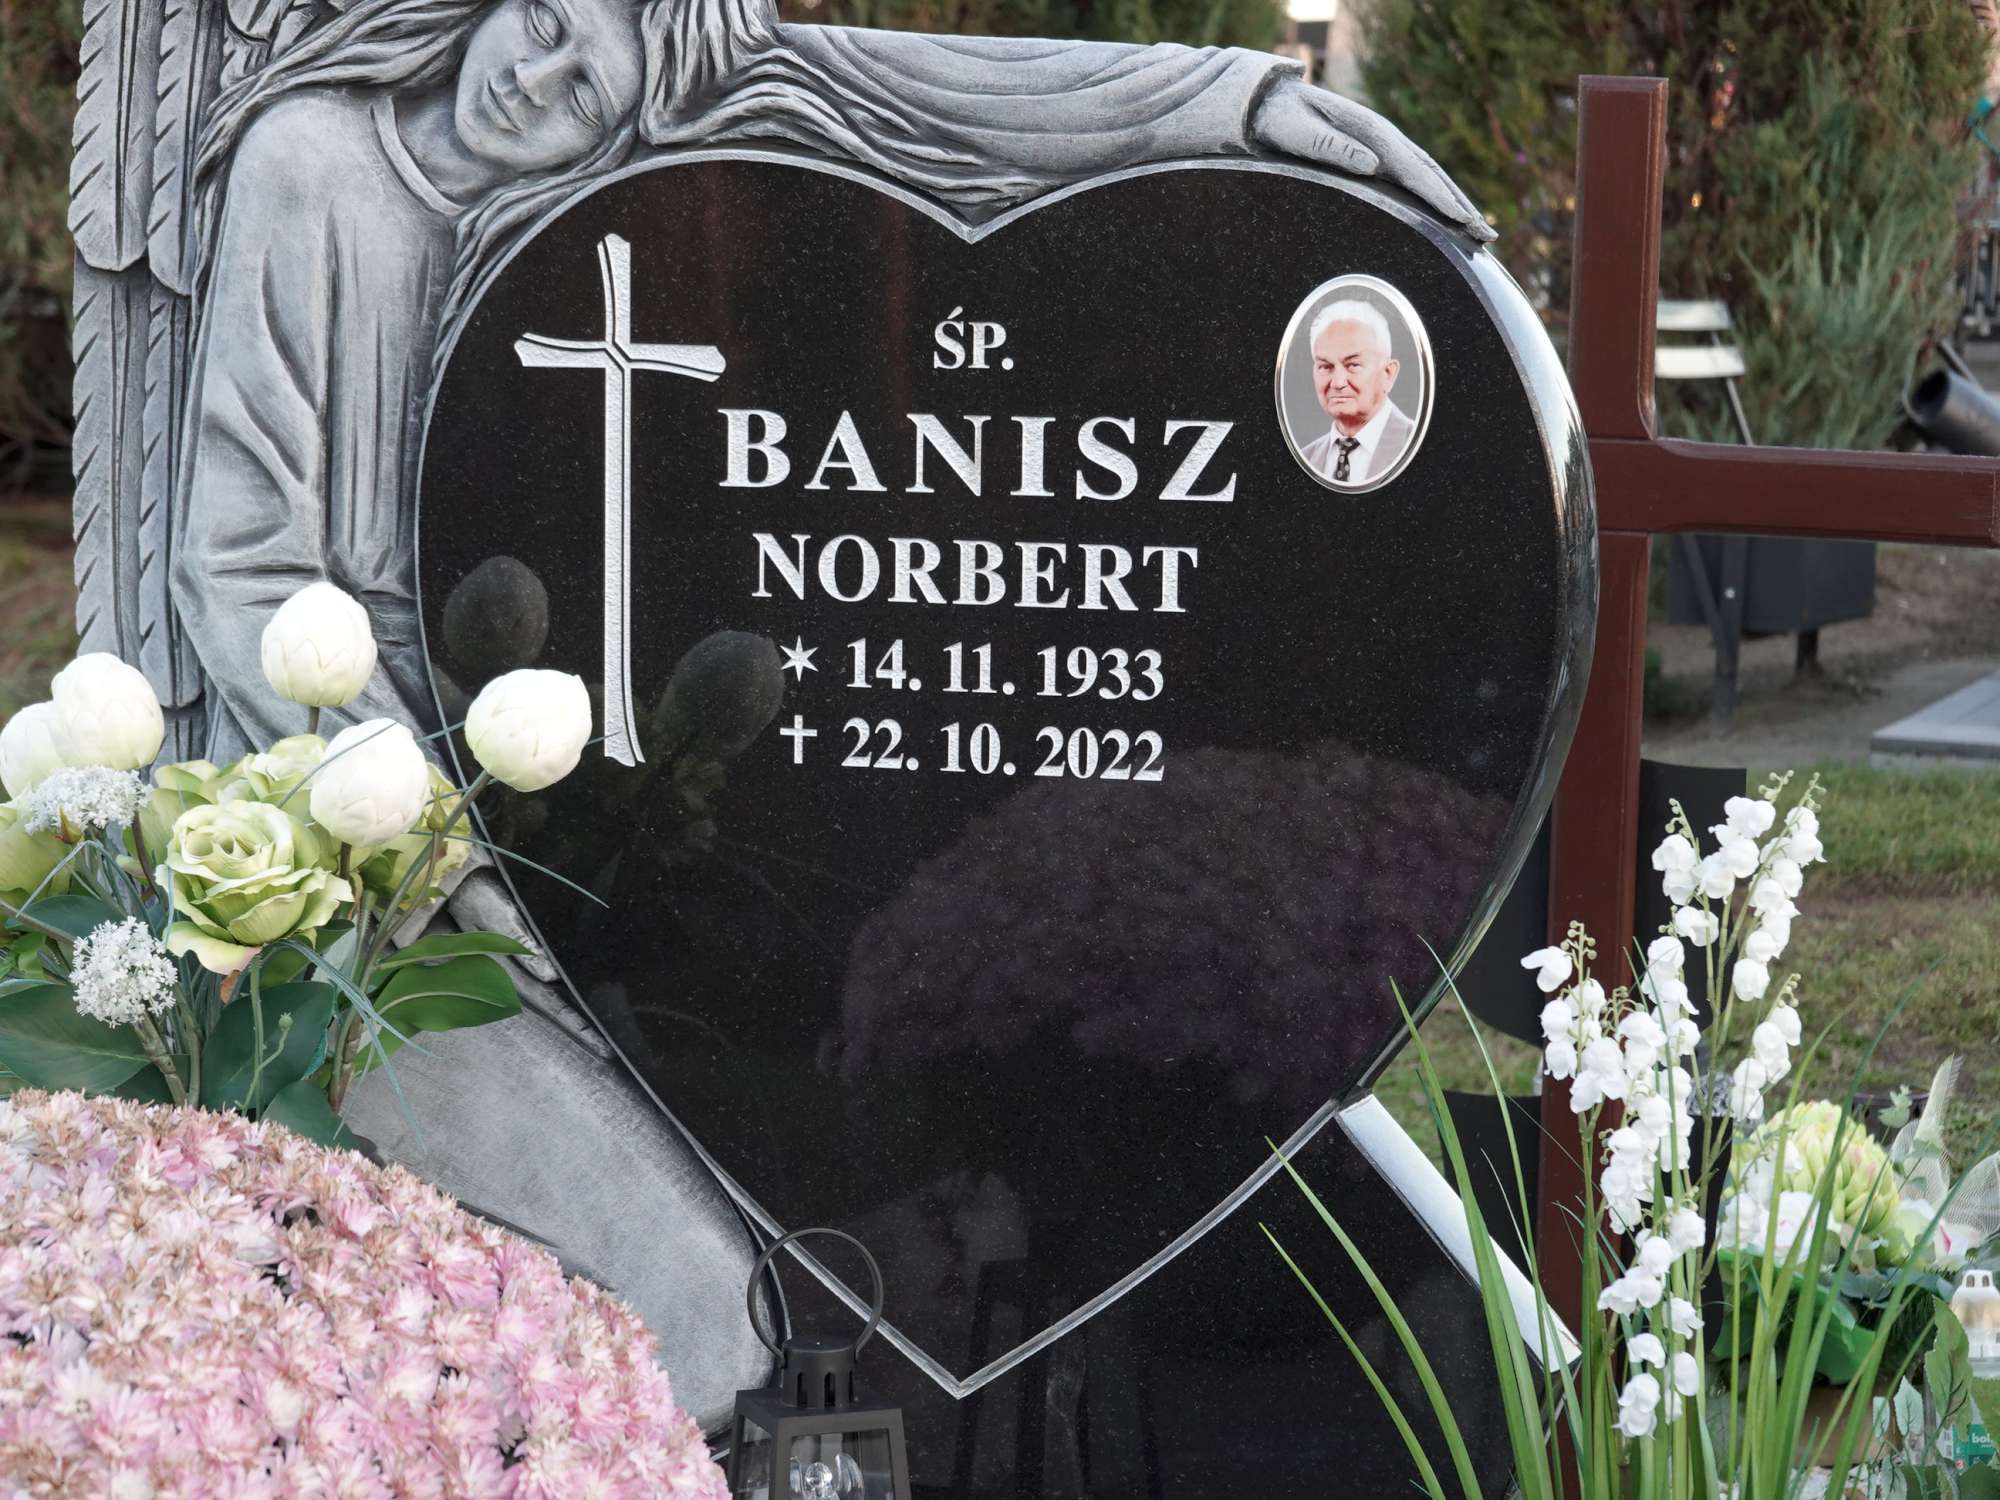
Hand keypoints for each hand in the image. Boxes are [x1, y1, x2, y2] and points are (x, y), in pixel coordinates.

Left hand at [1251, 78, 1492, 241]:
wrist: (1270, 101)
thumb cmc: (1280, 119)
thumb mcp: (1297, 132)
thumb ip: (1331, 147)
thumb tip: (1371, 165)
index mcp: (1371, 133)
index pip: (1415, 171)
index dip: (1441, 198)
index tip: (1462, 220)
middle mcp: (1384, 139)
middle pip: (1433, 175)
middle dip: (1460, 206)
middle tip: (1486, 236)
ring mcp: (1383, 146)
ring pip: (1429, 176)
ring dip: (1455, 203)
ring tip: (1478, 231)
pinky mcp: (1377, 155)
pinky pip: (1414, 179)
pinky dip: (1435, 197)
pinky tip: (1447, 215)